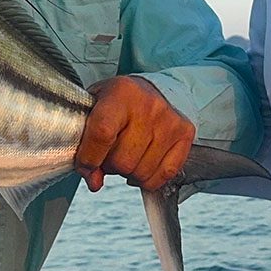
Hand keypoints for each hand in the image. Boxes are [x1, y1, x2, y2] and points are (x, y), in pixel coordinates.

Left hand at [75, 75, 194, 192]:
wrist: (149, 90)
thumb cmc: (116, 101)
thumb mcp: (93, 110)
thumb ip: (86, 144)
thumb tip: (93, 180)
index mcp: (121, 93)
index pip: (102, 133)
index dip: (90, 157)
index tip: (85, 165)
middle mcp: (149, 105)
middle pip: (123, 160)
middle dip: (110, 166)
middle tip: (109, 155)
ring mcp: (169, 120)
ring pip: (142, 172)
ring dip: (129, 173)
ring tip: (126, 156)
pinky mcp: (185, 133)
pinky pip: (165, 174)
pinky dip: (149, 179)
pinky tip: (142, 165)